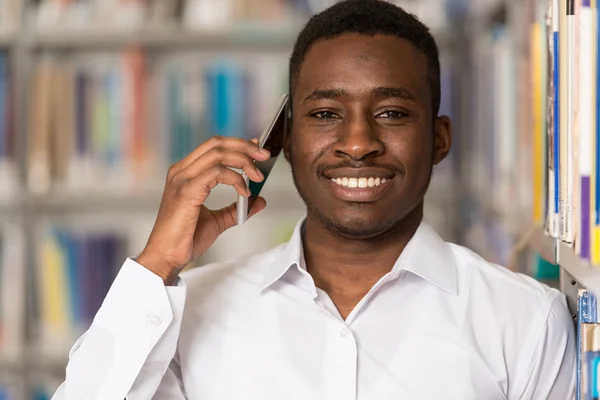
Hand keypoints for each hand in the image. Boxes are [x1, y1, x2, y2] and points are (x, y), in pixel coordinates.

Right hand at [137, 136, 269, 284]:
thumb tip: (258, 200)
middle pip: (216, 144)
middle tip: (264, 155)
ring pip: (218, 154)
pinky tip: (243, 192)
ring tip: (257, 176)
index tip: (257, 150)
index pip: (213, 146)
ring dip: (243, 162)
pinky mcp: (186, 191)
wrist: (167, 257)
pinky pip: (217, 173)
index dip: (237, 144)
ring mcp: (182, 179)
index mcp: (185, 173)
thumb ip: (235, 208)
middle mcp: (181, 171)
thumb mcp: (216, 221)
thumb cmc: (184, 239)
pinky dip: (235, 179)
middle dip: (245, 146)